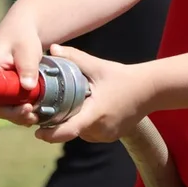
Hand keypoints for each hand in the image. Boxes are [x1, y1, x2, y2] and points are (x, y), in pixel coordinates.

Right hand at [0, 9, 45, 124]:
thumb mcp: (26, 47)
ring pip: (2, 108)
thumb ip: (27, 65)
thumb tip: (27, 86)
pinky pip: (11, 106)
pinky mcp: (6, 91)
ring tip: (35, 116)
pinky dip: (22, 112)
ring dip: (17, 115)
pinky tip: (36, 115)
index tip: (11, 106)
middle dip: (11, 113)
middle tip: (30, 112)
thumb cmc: (22, 35)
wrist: (26, 29)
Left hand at [32, 45, 155, 144]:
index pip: (69, 130)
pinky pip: (91, 133)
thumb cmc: (123, 77)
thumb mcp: (98, 66)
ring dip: (74, 122)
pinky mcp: (111, 137)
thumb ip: (74, 57)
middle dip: (60, 122)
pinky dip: (85, 124)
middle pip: (72, 131)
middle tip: (49, 109)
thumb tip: (52, 49)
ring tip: (70, 106)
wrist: (150, 89)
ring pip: (80, 133)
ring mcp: (107, 135)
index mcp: (95, 113)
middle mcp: (100, 129)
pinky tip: (86, 109)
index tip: (36, 132)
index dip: (50, 134)